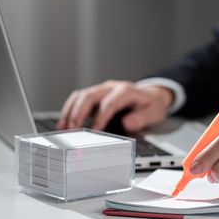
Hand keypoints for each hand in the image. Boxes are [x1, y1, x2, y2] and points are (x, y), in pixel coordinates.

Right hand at [57, 80, 173, 131]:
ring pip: (81, 95)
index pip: (110, 102)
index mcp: (126, 91)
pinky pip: (78, 99)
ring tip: (64, 128)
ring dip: (71, 111)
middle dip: (80, 113)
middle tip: (74, 130)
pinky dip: (69, 110)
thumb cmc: (150, 106)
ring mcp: (101, 90)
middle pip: (90, 96)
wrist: (150, 97)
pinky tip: (64, 123)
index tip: (94, 130)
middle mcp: (111, 87)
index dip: (101, 116)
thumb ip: (141, 118)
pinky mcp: (95, 96)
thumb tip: (126, 123)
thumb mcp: (153, 113)